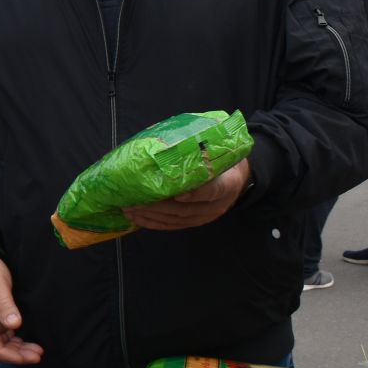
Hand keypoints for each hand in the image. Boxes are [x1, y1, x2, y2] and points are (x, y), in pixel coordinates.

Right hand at [0, 252, 41, 363]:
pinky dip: (17, 340)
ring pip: (2, 342)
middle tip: (37, 355)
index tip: (24, 356)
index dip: (4, 353)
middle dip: (15, 354)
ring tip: (37, 351)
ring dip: (18, 349)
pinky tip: (30, 341)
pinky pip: (6, 334)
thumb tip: (14, 324)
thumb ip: (4, 305)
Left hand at [124, 158, 251, 231]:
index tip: (179, 193)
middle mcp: (218, 204)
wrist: (238, 178)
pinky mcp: (196, 222)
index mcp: (228, 182)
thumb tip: (166, 142)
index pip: (214, 190)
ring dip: (151, 215)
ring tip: (129, 209)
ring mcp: (207, 216)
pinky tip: (137, 218)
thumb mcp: (219, 150)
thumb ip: (199, 149)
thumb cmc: (222, 158)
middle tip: (135, 200)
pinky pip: (174, 225)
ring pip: (177, 219)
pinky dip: (154, 223)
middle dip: (158, 206)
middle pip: (186, 209)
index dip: (196, 194)